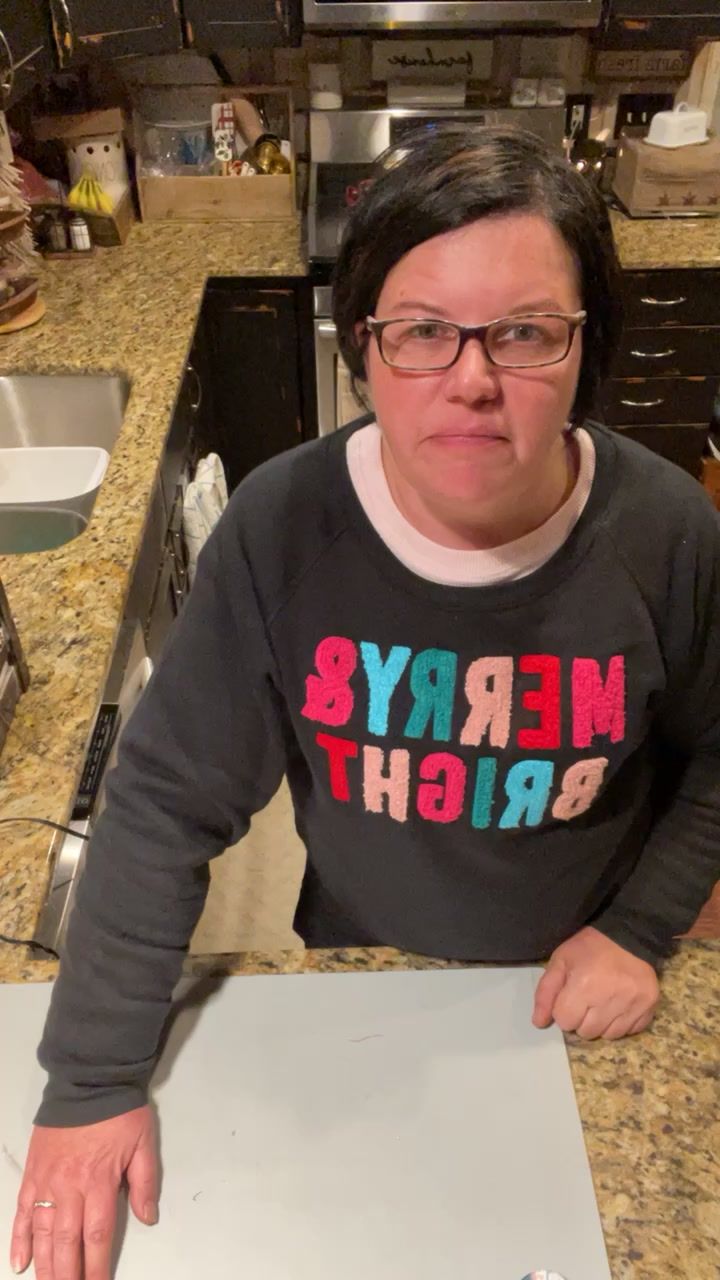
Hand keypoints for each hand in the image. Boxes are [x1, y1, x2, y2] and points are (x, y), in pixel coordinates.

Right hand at [10, 1104, 157, 1279]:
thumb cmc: (120, 1111)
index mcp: (100, 1182)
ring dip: (45, 1265)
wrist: (89, 1079)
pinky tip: (20, 1262)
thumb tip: (148, 1218)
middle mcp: (70, 1187)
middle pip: (66, 1242)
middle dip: (68, 1275)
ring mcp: (47, 1181)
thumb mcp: (144, 1144)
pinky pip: (21, 1210)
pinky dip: (19, 1238)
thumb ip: (145, 1183)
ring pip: (42, 1233)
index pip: (97, 1236)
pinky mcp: (33, 1172)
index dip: (96, 1267)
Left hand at [532, 926, 659, 1039]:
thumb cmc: (589, 947)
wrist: (628, 936)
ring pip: (608, 1036)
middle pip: (586, 1032)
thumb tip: (539, 1022)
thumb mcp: (560, 961)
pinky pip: (630, 1032)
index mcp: (584, 985)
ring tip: (603, 1001)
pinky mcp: (649, 1007)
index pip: (565, 1021)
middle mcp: (610, 999)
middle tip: (587, 998)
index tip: (570, 996)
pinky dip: (621, 1023)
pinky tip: (619, 1005)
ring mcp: (633, 1005)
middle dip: (582, 1019)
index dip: (563, 1010)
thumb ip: (546, 992)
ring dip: (601, 1024)